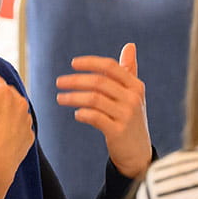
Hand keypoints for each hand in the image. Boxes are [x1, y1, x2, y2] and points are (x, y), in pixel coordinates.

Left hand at [56, 43, 151, 177]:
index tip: (73, 63)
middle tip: (59, 82)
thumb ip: (130, 70)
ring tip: (60, 98)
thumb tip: (130, 45)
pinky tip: (76, 114)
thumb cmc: (131, 119)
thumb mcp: (134, 94)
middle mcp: (133, 98)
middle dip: (76, 80)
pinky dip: (82, 114)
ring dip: (73, 97)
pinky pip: (95, 117)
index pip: (111, 67)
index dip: (90, 63)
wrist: (138, 153)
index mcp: (135, 86)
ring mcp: (126, 115)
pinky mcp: (117, 131)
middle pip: (99, 82)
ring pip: (94, 99)